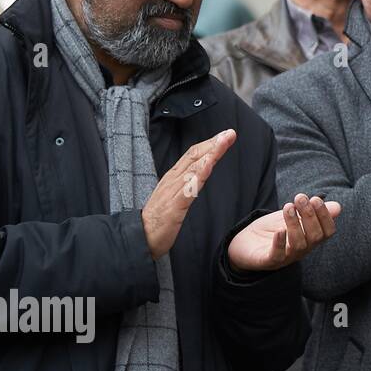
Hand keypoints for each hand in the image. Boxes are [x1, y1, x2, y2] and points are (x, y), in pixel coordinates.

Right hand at [142, 129, 236, 258]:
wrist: (139, 238)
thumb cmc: (158, 220)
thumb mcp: (174, 197)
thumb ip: (186, 185)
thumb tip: (200, 175)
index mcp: (173, 178)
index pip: (192, 155)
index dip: (209, 144)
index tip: (225, 136)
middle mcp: (172, 180)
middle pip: (194, 156)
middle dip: (213, 143)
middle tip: (230, 133)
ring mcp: (172, 191)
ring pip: (193, 167)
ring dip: (210, 153)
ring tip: (224, 141)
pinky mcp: (174, 205)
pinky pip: (188, 188)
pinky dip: (199, 174)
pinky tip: (210, 165)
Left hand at [227, 194, 341, 272]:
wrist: (245, 243)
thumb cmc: (272, 230)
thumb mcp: (293, 218)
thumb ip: (312, 212)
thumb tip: (338, 207)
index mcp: (310, 239)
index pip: (327, 232)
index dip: (325, 216)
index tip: (316, 199)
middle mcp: (301, 250)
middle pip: (315, 237)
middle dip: (309, 215)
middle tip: (300, 197)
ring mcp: (286, 257)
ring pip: (299, 245)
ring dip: (295, 224)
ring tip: (287, 206)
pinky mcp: (268, 261)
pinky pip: (277, 256)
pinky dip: (280, 243)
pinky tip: (279, 230)